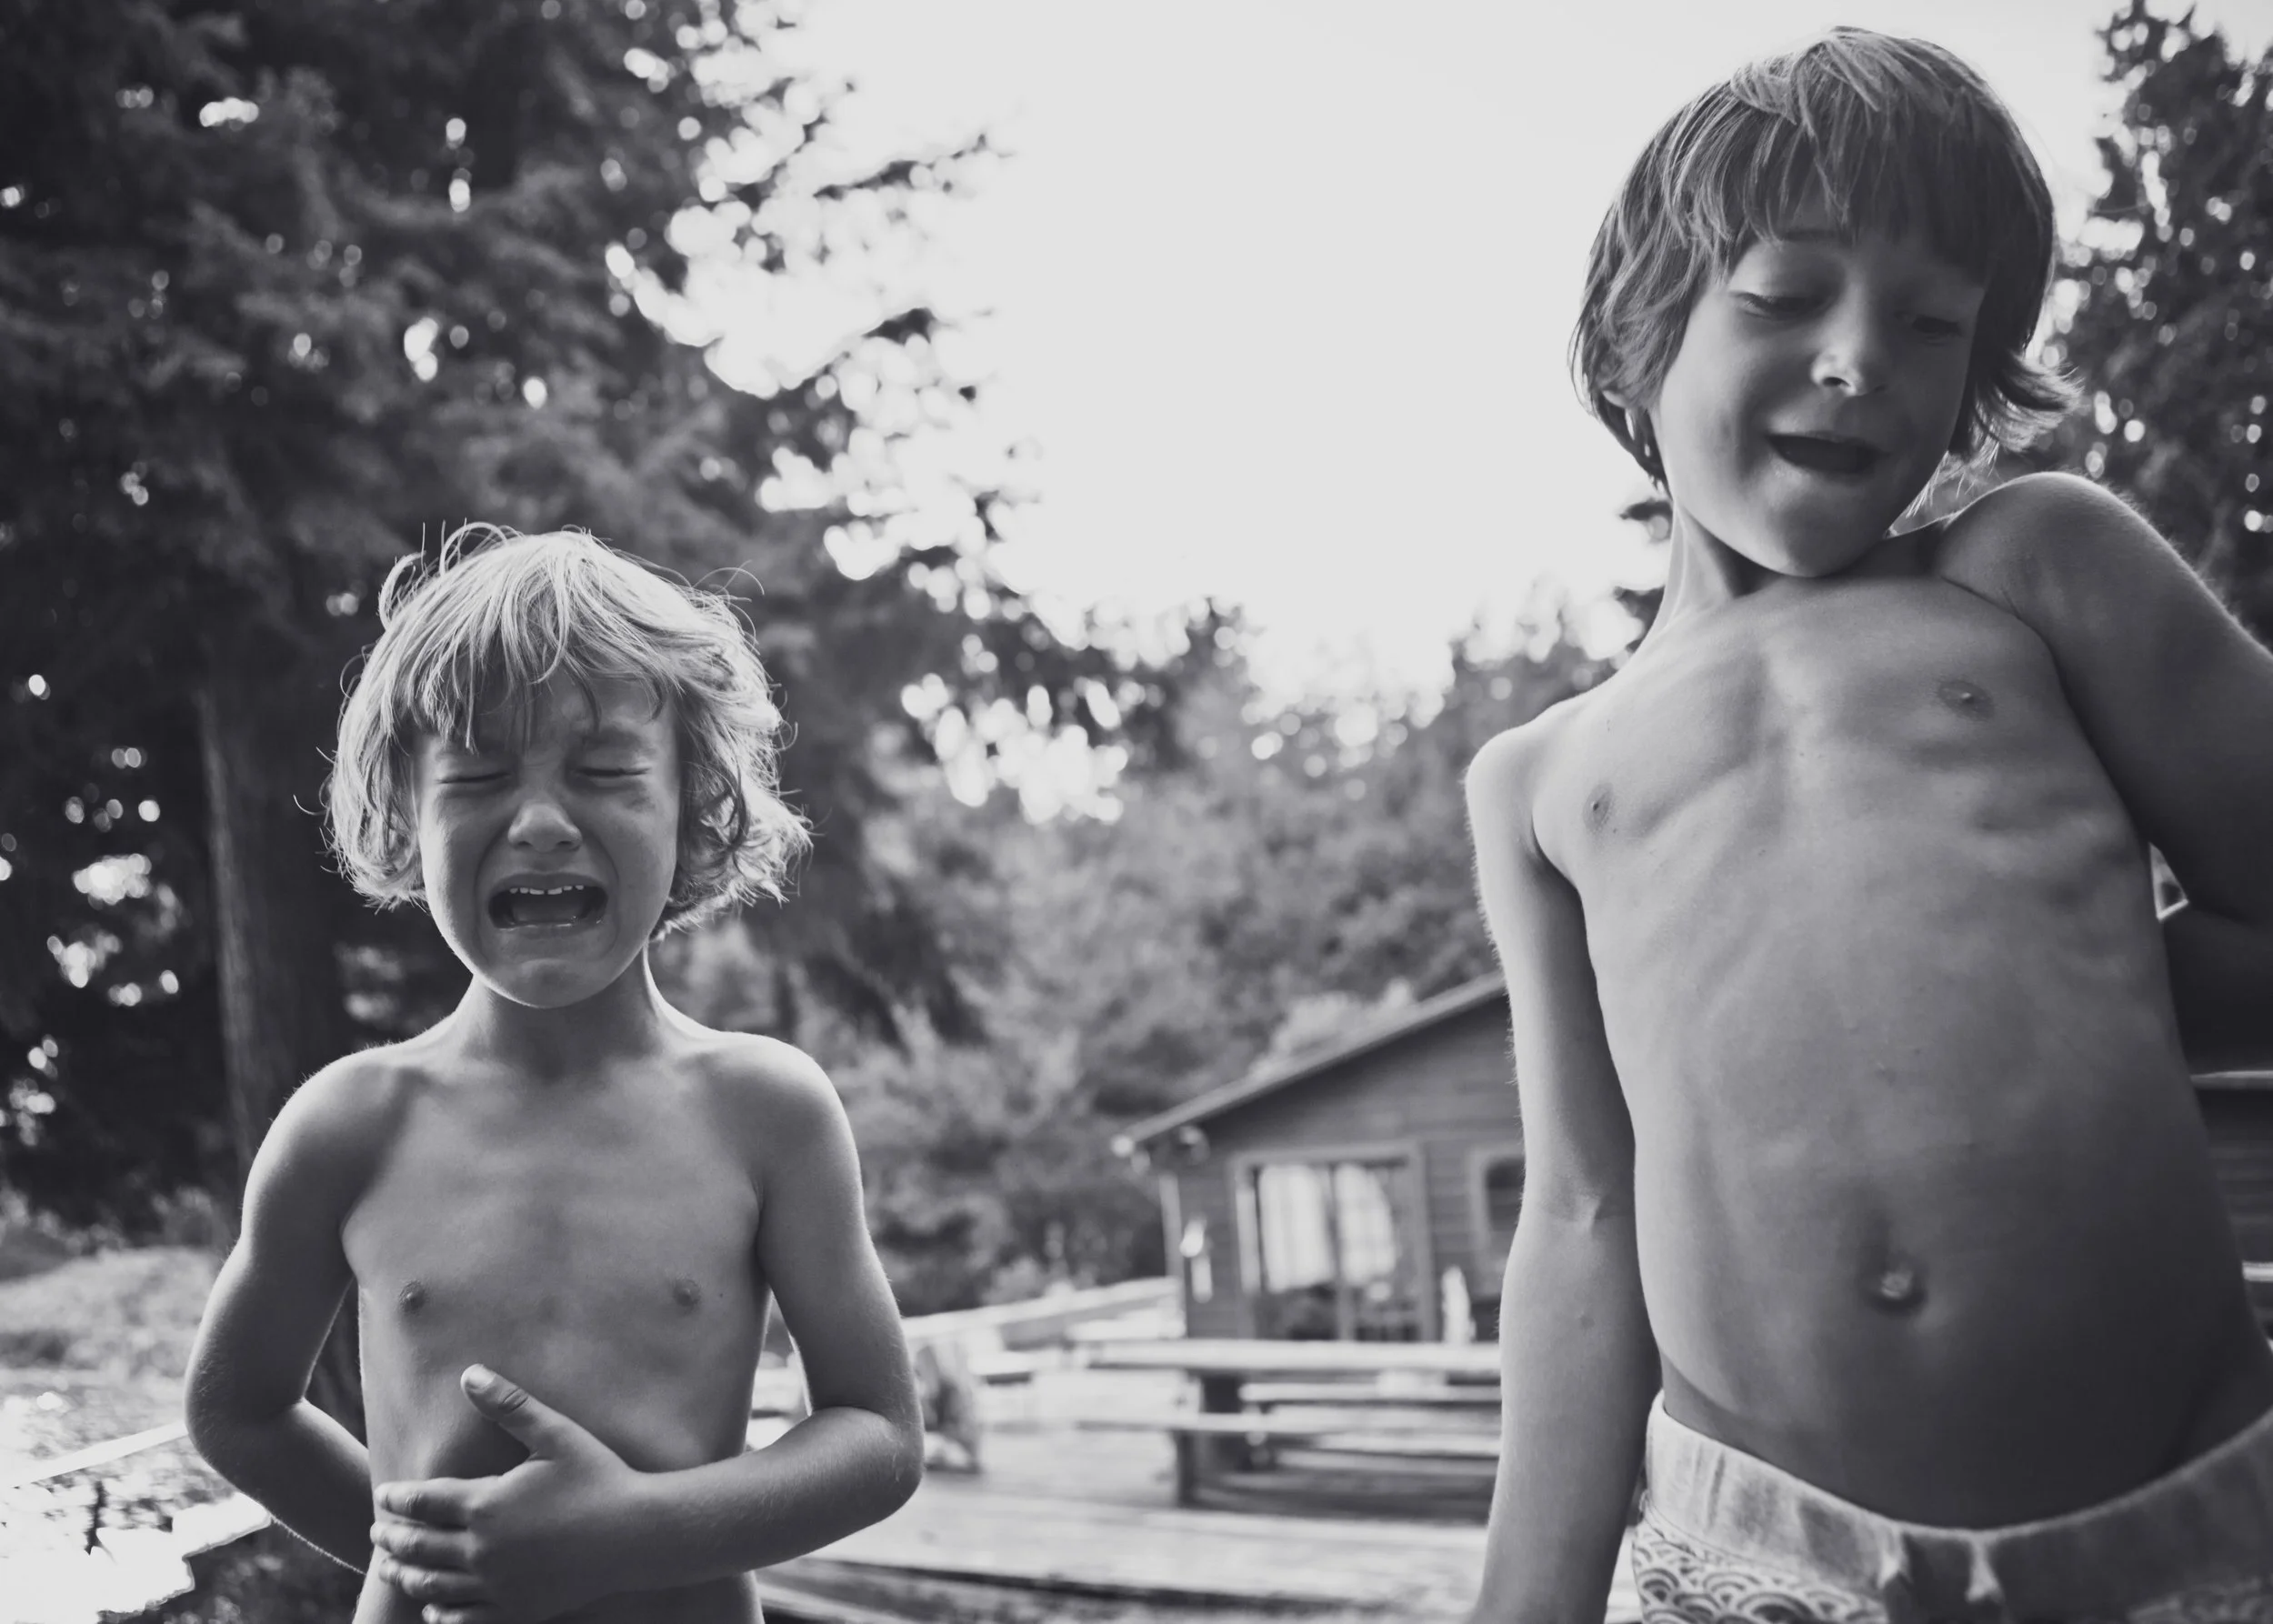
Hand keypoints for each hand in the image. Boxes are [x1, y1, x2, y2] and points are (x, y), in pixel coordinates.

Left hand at [370, 1365, 645, 1623]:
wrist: (637, 1536)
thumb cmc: (599, 1478)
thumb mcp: (555, 1434)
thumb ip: (509, 1404)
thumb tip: (469, 1372)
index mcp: (486, 1505)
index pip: (423, 1503)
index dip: (397, 1498)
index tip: (384, 1495)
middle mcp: (482, 1550)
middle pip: (419, 1546)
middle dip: (392, 1538)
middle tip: (377, 1532)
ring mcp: (497, 1585)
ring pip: (432, 1584)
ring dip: (405, 1574)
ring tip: (390, 1567)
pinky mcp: (516, 1609)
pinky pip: (463, 1617)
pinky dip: (439, 1612)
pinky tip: (432, 1606)